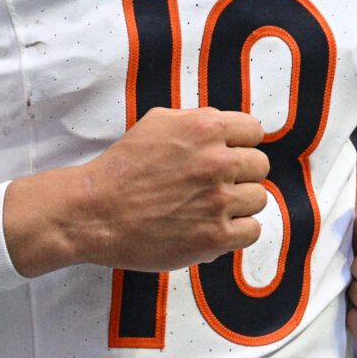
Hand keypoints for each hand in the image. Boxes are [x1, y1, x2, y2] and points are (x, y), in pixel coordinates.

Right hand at [5, 107, 270, 276]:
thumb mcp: (158, 122)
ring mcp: (219, 201)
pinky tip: (215, 228)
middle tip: (214, 184)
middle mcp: (218, 162)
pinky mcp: (215, 237)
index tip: (227, 155)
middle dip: (240, 173)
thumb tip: (228, 128)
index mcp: (206, 128)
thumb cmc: (123, 167)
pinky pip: (252, 231)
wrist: (96, 212)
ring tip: (211, 207)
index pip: (255, 131)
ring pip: (259, 199)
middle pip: (259, 165)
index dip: (240, 143)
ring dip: (239, 203)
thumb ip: (198, 121)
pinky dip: (237, 231)